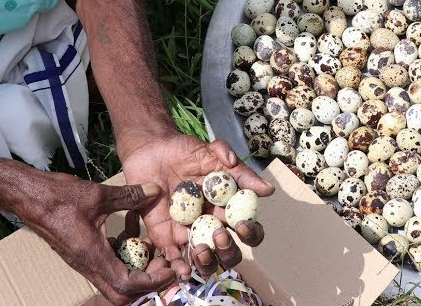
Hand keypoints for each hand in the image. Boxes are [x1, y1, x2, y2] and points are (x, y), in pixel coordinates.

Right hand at [10, 170, 178, 304]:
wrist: (28, 198)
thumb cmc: (58, 197)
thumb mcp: (98, 194)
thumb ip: (129, 195)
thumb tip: (156, 191)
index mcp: (92, 256)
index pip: (127, 285)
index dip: (152, 281)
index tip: (169, 267)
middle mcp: (88, 264)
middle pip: (121, 294)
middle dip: (146, 283)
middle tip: (161, 261)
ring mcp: (84, 261)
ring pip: (114, 280)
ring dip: (136, 268)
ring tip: (149, 244)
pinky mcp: (82, 253)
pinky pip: (107, 264)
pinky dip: (123, 254)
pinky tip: (128, 229)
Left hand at [120, 133, 274, 274]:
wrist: (152, 149)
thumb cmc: (186, 151)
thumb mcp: (214, 154)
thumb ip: (239, 170)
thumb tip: (268, 190)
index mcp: (227, 208)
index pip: (247, 228)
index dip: (251, 232)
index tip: (243, 224)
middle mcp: (211, 224)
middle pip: (229, 251)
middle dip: (228, 250)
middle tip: (220, 234)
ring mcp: (188, 232)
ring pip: (205, 260)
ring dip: (207, 262)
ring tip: (200, 249)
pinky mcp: (166, 236)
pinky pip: (174, 258)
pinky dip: (179, 268)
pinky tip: (182, 271)